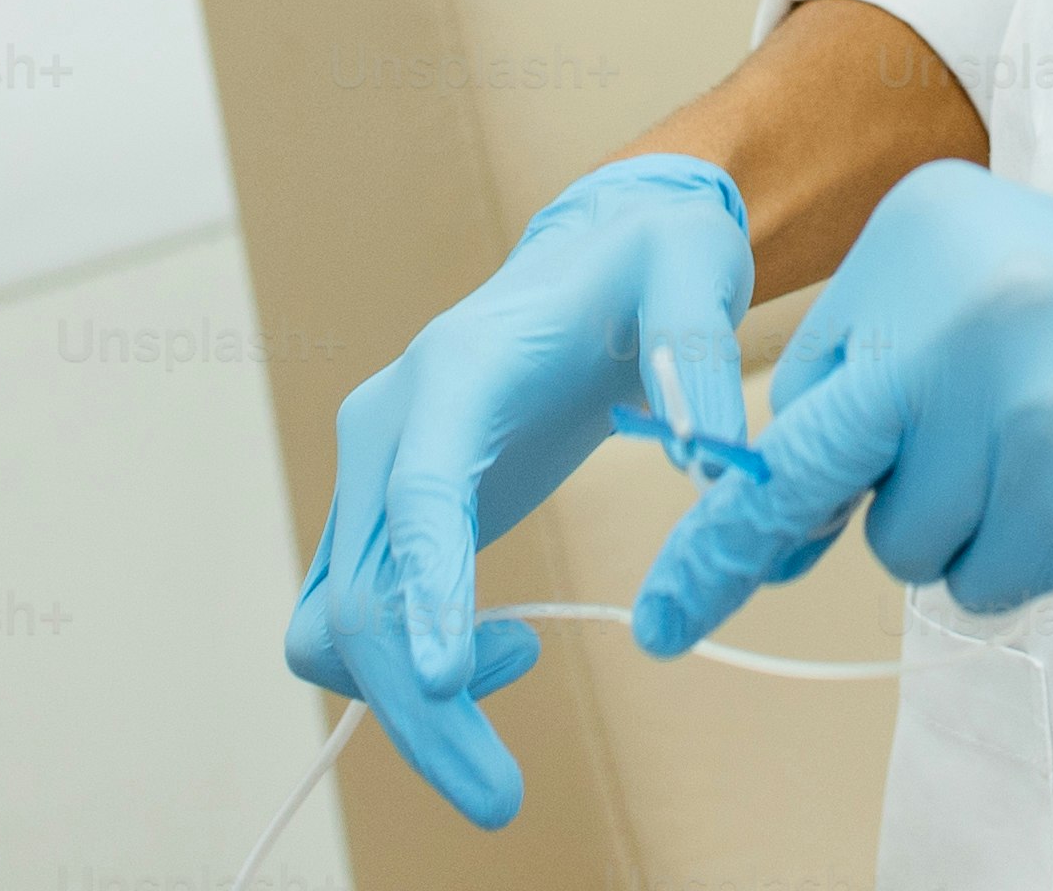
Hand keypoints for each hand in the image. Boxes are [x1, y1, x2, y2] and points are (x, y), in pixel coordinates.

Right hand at [287, 152, 751, 825]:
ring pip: (339, 625)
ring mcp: (377, 477)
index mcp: (451, 373)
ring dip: (408, 703)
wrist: (600, 254)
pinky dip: (412, 667)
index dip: (427, 589)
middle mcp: (389, 428)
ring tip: (527, 665)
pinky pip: (361, 621)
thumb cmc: (646, 264)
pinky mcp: (390, 518)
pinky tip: (506, 648)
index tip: (451, 680)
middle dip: (419, 708)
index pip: (417, 494)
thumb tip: (713, 452)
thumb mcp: (692, 272)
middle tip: (502, 798)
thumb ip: (699, 348)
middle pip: (358, 594)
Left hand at [628, 160, 1052, 653]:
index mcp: (923, 239)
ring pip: (908, 544)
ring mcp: (1020, 405)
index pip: (799, 387)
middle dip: (732, 550)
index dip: (768, 479)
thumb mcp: (991, 288)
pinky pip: (988, 582)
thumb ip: (883, 383)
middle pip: (809, 467)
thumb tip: (755, 525)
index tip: (689, 563)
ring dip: (966, 533)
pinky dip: (1030, 562)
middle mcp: (960, 309)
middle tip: (669, 617)